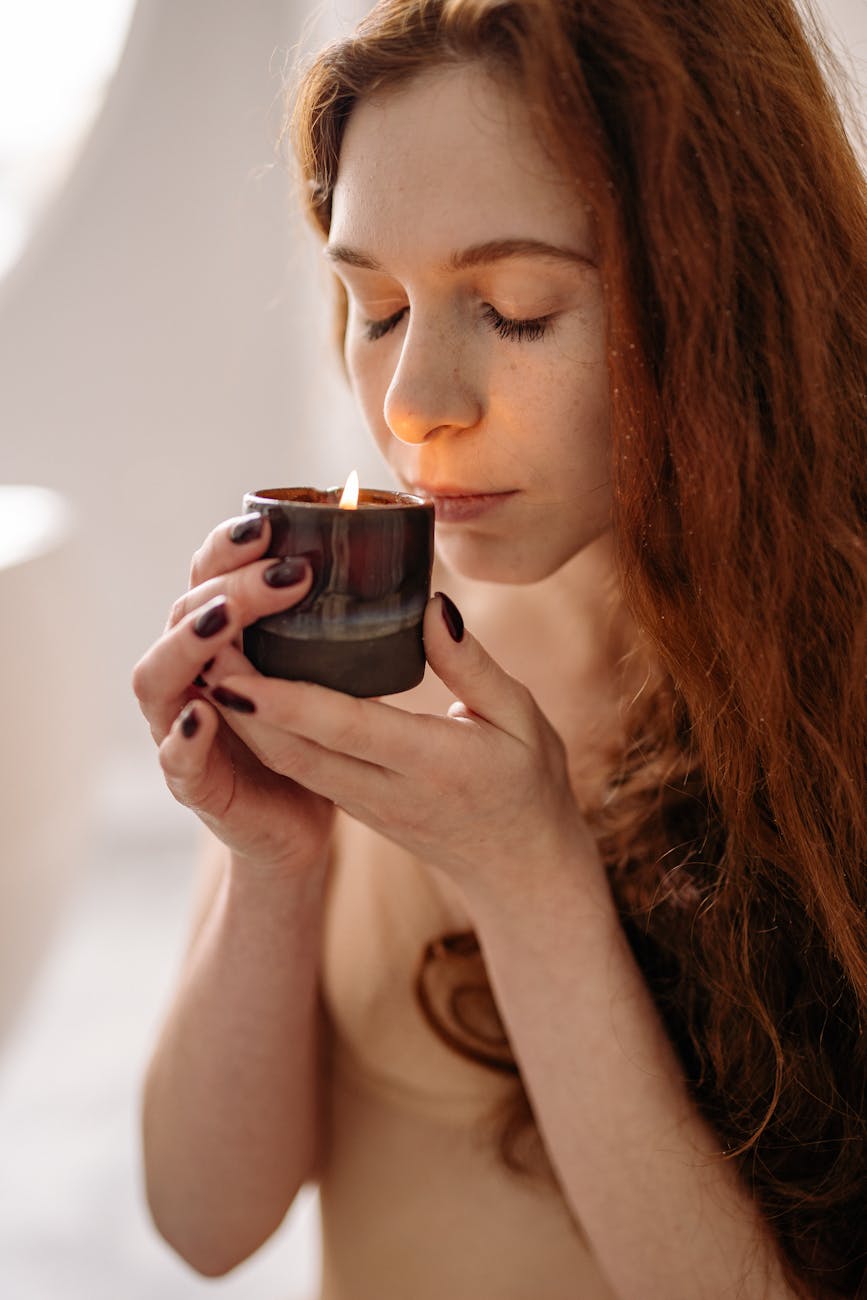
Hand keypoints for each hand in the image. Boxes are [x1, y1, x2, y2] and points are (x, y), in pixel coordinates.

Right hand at [131, 514, 335, 872]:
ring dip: (188, 644)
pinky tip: (207, 712)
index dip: (228, 547)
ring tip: (226, 621)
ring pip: (159, 677)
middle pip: (182, 614)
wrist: (301, 825)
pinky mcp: (196, 784)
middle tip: (282, 573)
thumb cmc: (317, 738)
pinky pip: (176, 759)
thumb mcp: (336, 673)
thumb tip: (416, 581)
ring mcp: (182, 729)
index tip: (272, 526)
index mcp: (222, 640)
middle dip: (225, 586)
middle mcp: (192, 675)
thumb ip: (346, 628)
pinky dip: (185, 736)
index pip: (207, 576)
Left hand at [201, 593, 598, 900]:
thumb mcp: (521, 718)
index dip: (286, 702)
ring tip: (208, 658)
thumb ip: (472, 665)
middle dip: (241, 703)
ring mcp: (363, 804)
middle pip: (296, 749)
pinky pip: (300, 767)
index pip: (346, 729)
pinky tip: (245, 691)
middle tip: (200, 645)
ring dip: (244, 718)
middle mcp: (386, 790)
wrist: (519, 871)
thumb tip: (431, 605)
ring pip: (289, 762)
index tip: (236, 670)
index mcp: (431, 764)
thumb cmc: (528, 786)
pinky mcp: (353, 805)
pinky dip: (267, 732)